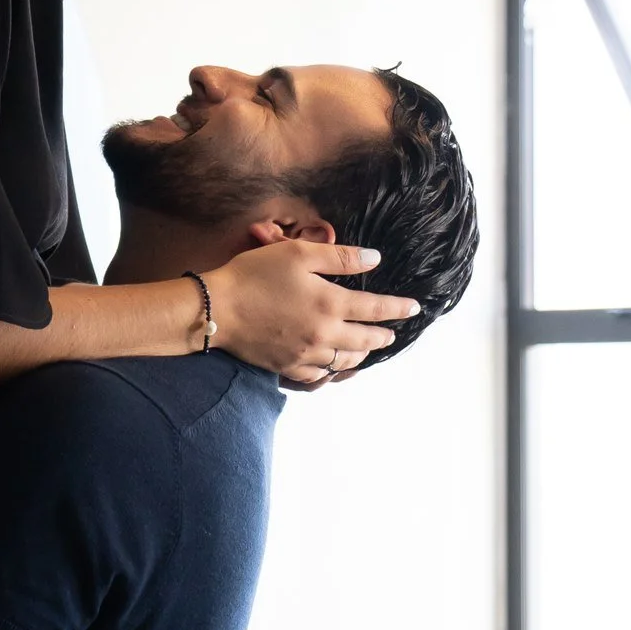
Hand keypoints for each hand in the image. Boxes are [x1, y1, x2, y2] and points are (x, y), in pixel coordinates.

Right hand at [205, 239, 417, 382]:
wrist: (217, 308)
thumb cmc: (255, 274)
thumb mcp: (298, 254)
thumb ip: (340, 258)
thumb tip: (374, 260)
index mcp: (330, 303)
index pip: (376, 308)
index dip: (398, 308)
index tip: (414, 308)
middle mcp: (324, 334)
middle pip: (365, 340)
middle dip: (382, 336)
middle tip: (391, 334)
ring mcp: (306, 354)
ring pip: (345, 361)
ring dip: (360, 354)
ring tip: (366, 349)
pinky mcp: (287, 367)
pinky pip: (318, 375)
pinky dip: (331, 370)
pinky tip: (332, 364)